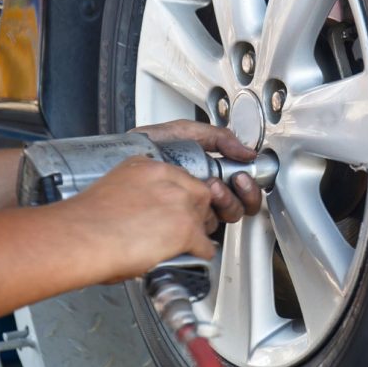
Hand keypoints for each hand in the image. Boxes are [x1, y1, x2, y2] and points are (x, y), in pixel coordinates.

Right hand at [58, 156, 217, 280]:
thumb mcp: (112, 189)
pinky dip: (201, 252)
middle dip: (195, 209)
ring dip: (199, 230)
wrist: (80, 238)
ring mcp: (179, 202)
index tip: (175, 205)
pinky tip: (193, 256)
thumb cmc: (83, 222)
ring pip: (204, 215)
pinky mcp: (185, 228)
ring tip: (190, 242)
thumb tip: (142, 213)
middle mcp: (166, 179)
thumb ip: (135, 194)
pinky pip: (205, 244)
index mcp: (144, 167)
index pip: (177, 176)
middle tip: (187, 224)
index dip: (179, 194)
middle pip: (198, 191)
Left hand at [133, 120, 263, 221]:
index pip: (242, 189)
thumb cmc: (145, 149)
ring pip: (225, 220)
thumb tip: (248, 151)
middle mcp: (204, 196)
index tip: (241, 175)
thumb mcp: (184, 132)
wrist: (119, 164)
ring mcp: (192, 212)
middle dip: (239, 196)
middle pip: (239, 207)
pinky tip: (197, 206)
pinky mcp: (181, 227)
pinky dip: (207, 221)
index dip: (248, 186)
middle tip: (229, 184)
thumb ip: (219, 138)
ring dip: (225, 204)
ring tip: (211, 189)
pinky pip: (205, 234)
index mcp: (210, 175)